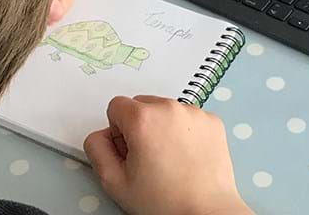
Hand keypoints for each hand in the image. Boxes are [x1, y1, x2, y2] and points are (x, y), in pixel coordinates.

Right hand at [84, 96, 251, 214]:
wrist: (206, 213)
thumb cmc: (163, 201)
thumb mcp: (114, 181)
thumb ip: (96, 149)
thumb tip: (102, 136)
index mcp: (143, 119)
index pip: (116, 107)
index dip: (117, 132)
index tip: (129, 152)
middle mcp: (169, 108)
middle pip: (141, 105)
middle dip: (139, 126)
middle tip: (148, 158)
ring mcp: (194, 113)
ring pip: (165, 110)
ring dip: (162, 127)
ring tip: (170, 159)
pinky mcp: (212, 122)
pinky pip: (189, 117)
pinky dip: (185, 131)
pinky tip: (187, 157)